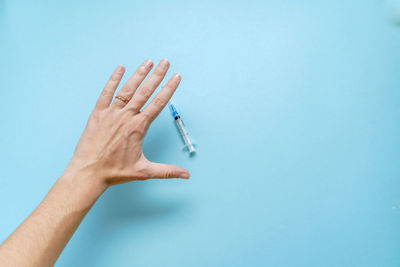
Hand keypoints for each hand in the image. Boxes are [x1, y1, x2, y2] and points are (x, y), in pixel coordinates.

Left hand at [65, 59, 189, 186]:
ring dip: (138, 74)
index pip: (158, 103)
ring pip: (128, 89)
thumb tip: (186, 175)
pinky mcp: (98, 114)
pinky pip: (106, 93)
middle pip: (145, 91)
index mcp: (138, 127)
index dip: (168, 89)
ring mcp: (111, 113)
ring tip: (148, 62)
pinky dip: (113, 80)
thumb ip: (167, 171)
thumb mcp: (144, 171)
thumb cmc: (115, 171)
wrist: (89, 172)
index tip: (176, 77)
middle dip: (157, 75)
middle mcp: (126, 117)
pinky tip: (120, 69)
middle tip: (165, 62)